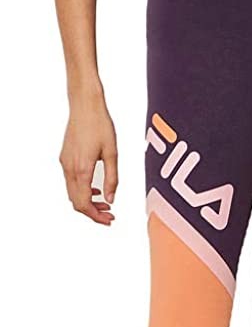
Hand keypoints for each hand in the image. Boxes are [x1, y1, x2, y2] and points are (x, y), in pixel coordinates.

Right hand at [60, 92, 117, 223]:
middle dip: (93, 213)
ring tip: (105, 204)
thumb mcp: (112, 153)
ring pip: (72, 193)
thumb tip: (111, 199)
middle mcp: (70, 168)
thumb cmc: (100, 125)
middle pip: (76, 202)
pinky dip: (82, 191)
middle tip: (109, 216)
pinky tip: (95, 189)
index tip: (109, 220)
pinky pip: (71, 182)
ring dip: (87, 202)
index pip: (84, 204)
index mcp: (82, 169)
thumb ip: (112, 178)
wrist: (84, 105)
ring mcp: (65, 163)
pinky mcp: (65, 158)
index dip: (96, 216)